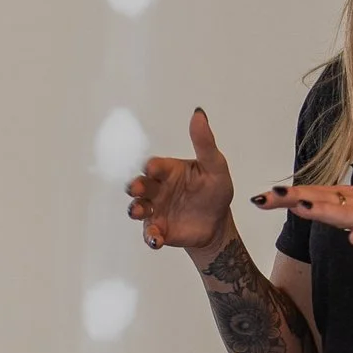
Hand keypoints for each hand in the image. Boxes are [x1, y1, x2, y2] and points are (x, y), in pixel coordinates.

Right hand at [127, 107, 236, 256]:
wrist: (217, 223)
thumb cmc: (214, 190)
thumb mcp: (215, 166)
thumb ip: (204, 142)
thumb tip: (198, 113)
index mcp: (168, 171)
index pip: (155, 166)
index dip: (152, 167)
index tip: (153, 169)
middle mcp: (157, 189)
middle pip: (140, 185)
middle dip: (135, 186)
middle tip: (136, 189)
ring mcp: (155, 210)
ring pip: (138, 208)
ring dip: (136, 209)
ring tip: (138, 212)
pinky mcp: (159, 229)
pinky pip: (149, 233)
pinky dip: (150, 236)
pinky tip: (156, 239)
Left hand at [253, 181, 352, 269]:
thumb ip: (336, 212)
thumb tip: (308, 207)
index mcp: (351, 199)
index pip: (314, 193)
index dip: (288, 195)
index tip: (260, 198)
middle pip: (323, 198)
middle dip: (294, 197)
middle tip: (266, 197)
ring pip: (347, 213)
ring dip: (325, 211)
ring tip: (301, 208)